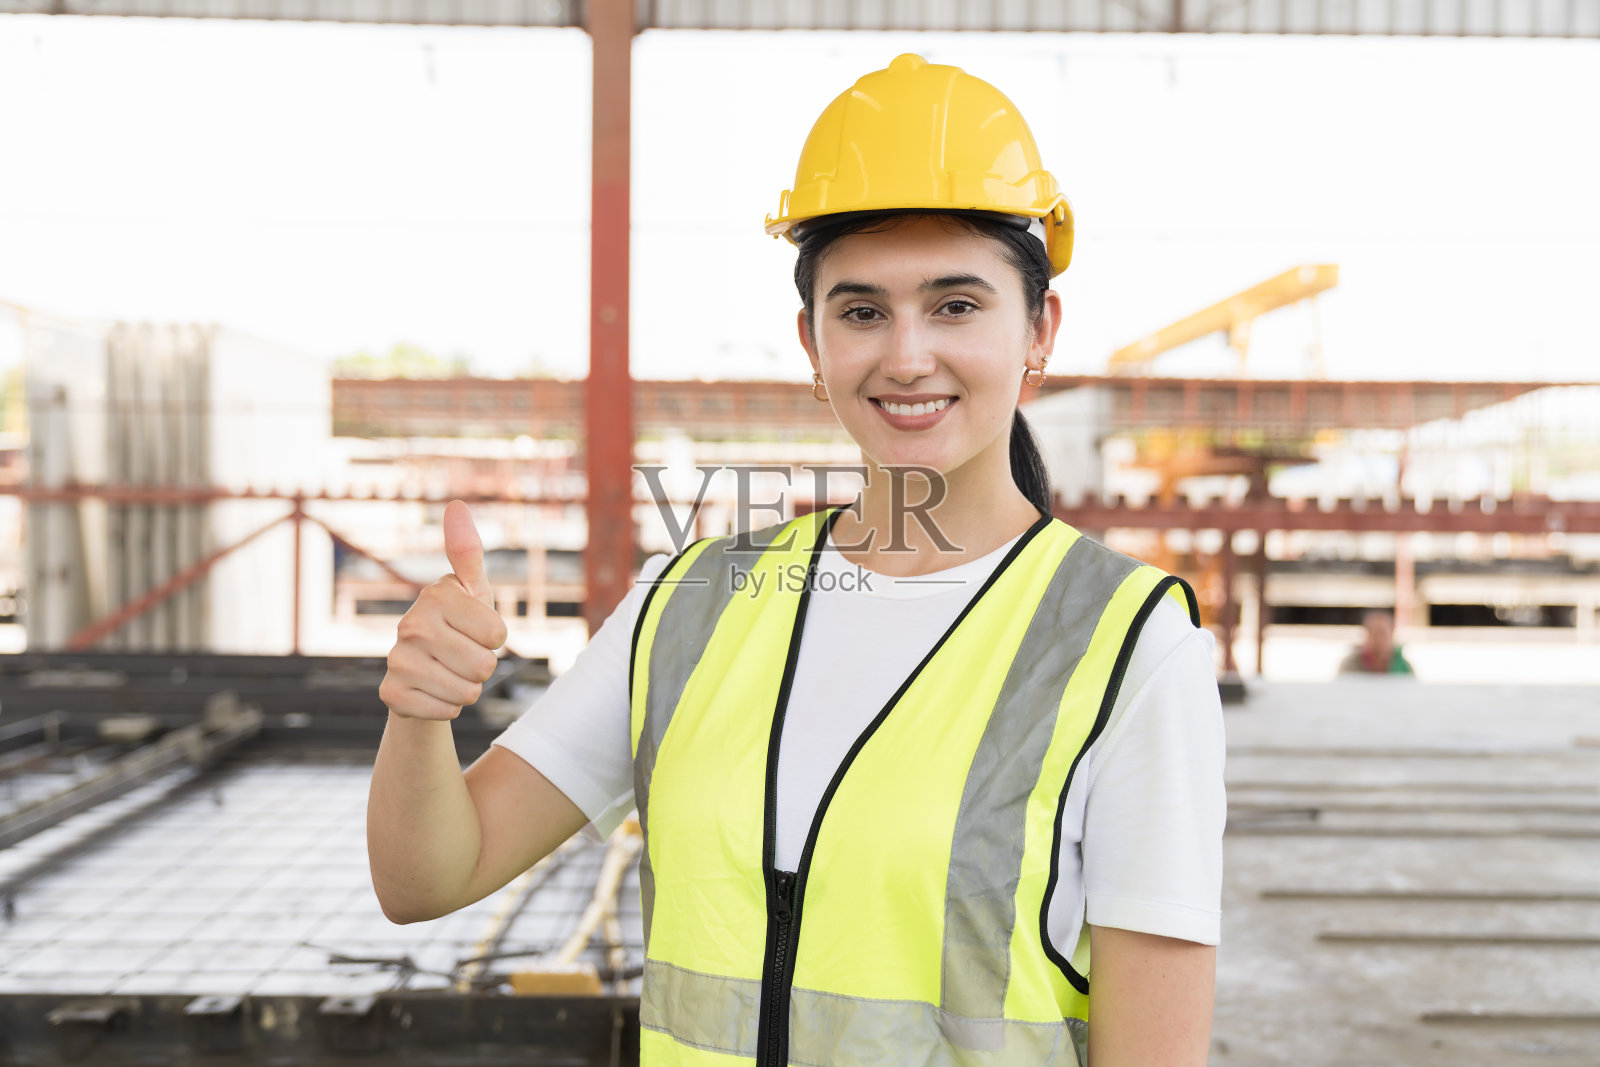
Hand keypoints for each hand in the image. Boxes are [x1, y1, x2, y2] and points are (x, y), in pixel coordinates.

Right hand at [379, 500, 508, 719]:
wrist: (423, 673)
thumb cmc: (459, 625)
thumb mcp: (472, 591)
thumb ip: (468, 553)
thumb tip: (455, 505)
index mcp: (435, 595)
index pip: (498, 634)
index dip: (495, 638)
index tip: (475, 630)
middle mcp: (410, 624)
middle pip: (484, 665)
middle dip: (483, 667)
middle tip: (462, 655)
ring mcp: (397, 660)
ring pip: (467, 692)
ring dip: (467, 688)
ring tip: (449, 672)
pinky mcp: (390, 694)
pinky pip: (446, 712)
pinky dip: (447, 708)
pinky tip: (432, 691)